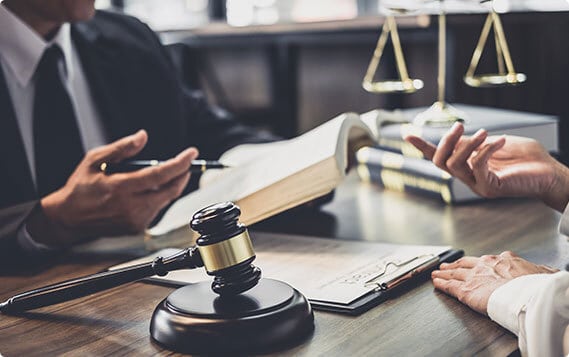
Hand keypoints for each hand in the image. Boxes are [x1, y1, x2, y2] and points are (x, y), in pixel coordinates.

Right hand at [28, 130, 197, 245]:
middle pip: (170, 190)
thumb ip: (121, 148)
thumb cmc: (80, 187)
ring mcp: (135, 220)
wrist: (68, 218)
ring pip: (165, 200)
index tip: (191, 153)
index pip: (160, 174)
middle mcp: (131, 206)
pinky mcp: (136, 228)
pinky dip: (157, 198)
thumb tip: (142, 136)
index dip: (179, 163)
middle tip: (185, 163)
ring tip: (161, 175)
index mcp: (121, 187)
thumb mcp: (94, 160)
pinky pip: (156, 210)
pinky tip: (146, 191)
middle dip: (182, 175)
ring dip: (169, 186)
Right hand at [405, 122, 568, 210]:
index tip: (407, 134)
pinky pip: (478, 167)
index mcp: (467, 166)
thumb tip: (455, 136)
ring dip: (468, 146)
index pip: (440, 157)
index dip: (423, 146)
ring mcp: (477, 184)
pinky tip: (499, 141)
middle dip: (446, 142)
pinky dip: (486, 150)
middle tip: (459, 125)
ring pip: (455, 165)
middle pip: (441, 162)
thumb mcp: (494, 143)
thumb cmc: (527, 158)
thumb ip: (474, 141)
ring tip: (485, 133)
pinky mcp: (490, 188)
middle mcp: (468, 178)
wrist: (550, 173)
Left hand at [432, 251, 557, 313]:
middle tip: (447, 265)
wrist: (527, 294)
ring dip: (444, 273)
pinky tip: (435, 283)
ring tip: (437, 273)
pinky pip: (450, 287)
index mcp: (503, 260)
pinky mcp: (466, 291)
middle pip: (465, 263)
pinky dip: (441, 284)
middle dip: (455, 265)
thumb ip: (538, 271)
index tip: (475, 263)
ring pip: (454, 274)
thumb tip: (547, 272)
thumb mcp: (542, 272)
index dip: (479, 262)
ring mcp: (474, 277)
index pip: (487, 260)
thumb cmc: (536, 285)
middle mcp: (485, 265)